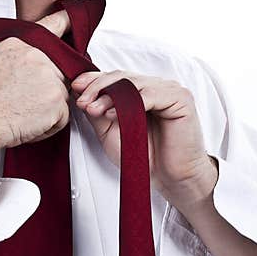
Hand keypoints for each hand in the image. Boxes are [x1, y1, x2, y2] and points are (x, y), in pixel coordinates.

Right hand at [0, 9, 73, 148]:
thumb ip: (19, 54)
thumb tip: (31, 57)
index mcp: (21, 44)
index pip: (51, 26)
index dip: (66, 21)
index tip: (73, 17)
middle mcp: (38, 56)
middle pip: (59, 70)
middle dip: (48, 86)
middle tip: (26, 99)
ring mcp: (50, 77)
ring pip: (61, 94)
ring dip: (48, 107)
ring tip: (24, 112)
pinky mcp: (57, 100)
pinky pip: (62, 116)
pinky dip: (50, 125)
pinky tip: (30, 123)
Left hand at [70, 70, 217, 208]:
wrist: (170, 179)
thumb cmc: (144, 157)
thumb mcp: (110, 131)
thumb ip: (97, 111)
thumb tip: (79, 92)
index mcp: (141, 91)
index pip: (115, 77)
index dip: (94, 80)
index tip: (75, 88)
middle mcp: (155, 86)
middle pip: (122, 76)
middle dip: (98, 87)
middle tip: (83, 101)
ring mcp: (169, 90)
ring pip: (133, 83)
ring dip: (109, 95)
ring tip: (93, 109)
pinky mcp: (181, 98)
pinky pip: (151, 94)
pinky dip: (130, 102)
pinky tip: (113, 113)